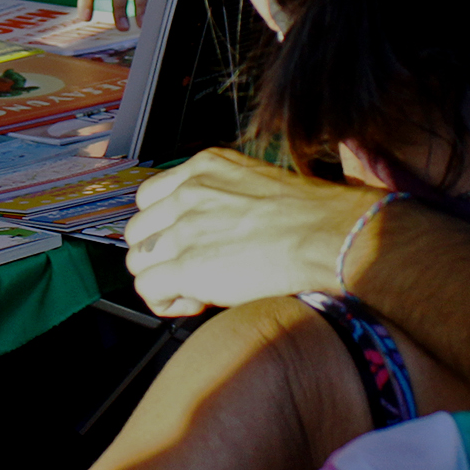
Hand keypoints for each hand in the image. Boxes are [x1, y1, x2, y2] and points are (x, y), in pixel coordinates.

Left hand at [125, 147, 380, 314]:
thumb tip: (212, 229)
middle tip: (191, 272)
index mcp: (204, 168)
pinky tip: (194, 302)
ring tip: (195, 289)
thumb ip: (223, 198)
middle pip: (138, 230)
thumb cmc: (313, 219)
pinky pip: (148, 289)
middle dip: (160, 255)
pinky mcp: (188, 266)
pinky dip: (165, 301)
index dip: (164, 227)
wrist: (332, 239)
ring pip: (137, 259)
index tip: (184, 244)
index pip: (150, 197)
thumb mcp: (258, 185)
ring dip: (160, 279)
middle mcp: (188, 193)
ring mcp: (184, 228)